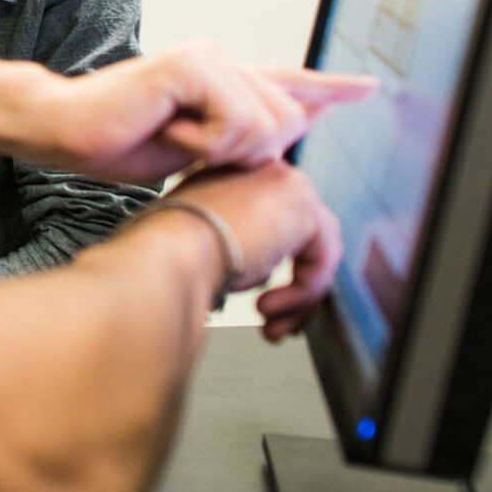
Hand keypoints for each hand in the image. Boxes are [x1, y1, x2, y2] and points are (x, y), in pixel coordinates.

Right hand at [27, 40, 375, 184]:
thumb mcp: (193, 150)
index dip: (331, 87)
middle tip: (191, 149)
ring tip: (175, 138)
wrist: (65, 131)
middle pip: (287, 120)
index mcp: (221, 77)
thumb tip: (287, 132)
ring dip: (220, 152)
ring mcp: (208, 57)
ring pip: (265, 127)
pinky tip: (170, 130)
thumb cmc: (117, 141)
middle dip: (246, 154)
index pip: (287, 80)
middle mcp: (220, 59)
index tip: (368, 88)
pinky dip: (203, 145)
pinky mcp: (193, 65)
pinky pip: (235, 125)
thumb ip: (238, 139)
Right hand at [161, 161, 341, 339]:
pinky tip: (268, 309)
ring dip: (297, 296)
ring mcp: (288, 184)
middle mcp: (266, 169)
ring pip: (317, 249)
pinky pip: (322, 260)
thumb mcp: (209, 239)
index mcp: (238, 172)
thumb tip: (265, 270)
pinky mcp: (305, 208)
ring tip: (269, 322)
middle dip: (294, 286)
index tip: (265, 301)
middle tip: (274, 319)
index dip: (274, 263)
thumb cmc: (172, 249)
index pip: (275, 217)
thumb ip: (242, 243)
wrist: (169, 249)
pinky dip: (302, 292)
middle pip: (302, 234)